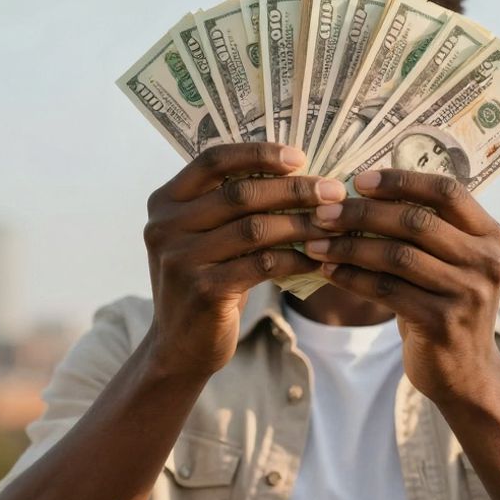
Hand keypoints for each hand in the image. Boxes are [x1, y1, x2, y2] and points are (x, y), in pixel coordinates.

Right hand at [143, 143, 344, 375]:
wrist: (181, 346)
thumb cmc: (207, 280)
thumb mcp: (207, 237)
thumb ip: (231, 205)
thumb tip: (297, 171)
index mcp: (166, 201)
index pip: (213, 160)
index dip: (258, 153)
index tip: (300, 157)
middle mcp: (165, 226)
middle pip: (240, 193)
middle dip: (294, 190)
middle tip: (333, 192)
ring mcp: (181, 259)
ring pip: (255, 228)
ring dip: (301, 223)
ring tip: (333, 223)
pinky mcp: (203, 290)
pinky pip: (262, 264)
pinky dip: (295, 258)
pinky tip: (317, 258)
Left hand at [304, 170, 499, 401]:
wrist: (467, 374)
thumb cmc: (446, 306)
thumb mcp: (450, 263)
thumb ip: (425, 230)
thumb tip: (360, 191)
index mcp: (490, 235)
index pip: (446, 191)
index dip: (401, 181)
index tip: (358, 181)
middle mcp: (486, 261)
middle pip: (416, 221)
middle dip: (362, 213)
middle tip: (323, 213)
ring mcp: (467, 293)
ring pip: (396, 255)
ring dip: (349, 246)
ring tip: (316, 242)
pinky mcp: (442, 322)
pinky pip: (386, 289)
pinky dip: (351, 277)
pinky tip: (328, 270)